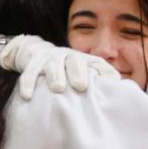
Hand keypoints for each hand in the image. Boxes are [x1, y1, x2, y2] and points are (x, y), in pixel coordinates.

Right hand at [0, 35, 119, 98]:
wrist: (36, 52)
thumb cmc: (66, 66)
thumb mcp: (84, 66)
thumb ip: (100, 72)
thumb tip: (120, 84)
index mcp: (79, 58)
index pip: (91, 62)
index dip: (97, 71)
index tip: (99, 85)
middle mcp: (64, 56)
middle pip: (72, 60)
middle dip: (77, 72)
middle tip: (80, 86)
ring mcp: (48, 59)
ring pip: (51, 65)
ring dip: (54, 75)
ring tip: (57, 89)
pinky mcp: (32, 64)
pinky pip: (29, 73)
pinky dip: (28, 83)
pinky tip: (28, 96)